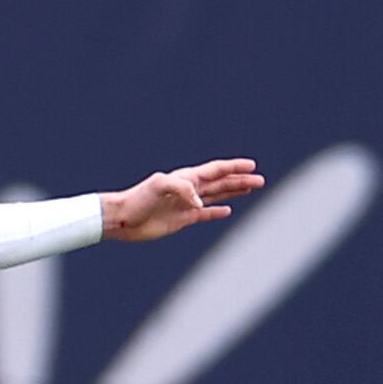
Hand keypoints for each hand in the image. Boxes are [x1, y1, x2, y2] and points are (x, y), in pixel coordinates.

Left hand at [101, 158, 262, 240]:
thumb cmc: (138, 199)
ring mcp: (186, 204)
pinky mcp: (182, 219)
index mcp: (185, 178)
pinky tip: (227, 211)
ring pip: (216, 196)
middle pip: (220, 182)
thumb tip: (199, 202)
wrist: (122, 218)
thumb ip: (182, 189)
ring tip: (250, 189)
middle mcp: (188, 189)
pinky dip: (216, 212)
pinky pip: (205, 214)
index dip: (234, 167)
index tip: (252, 164)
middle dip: (240, 180)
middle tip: (260, 180)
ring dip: (233, 192)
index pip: (215, 170)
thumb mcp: (159, 186)